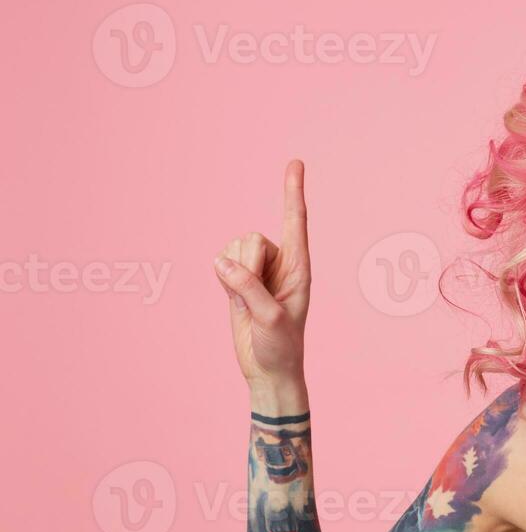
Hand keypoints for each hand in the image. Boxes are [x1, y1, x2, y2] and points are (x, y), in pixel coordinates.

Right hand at [213, 160, 311, 385]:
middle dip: (247, 266)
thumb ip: (249, 288)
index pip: (296, 221)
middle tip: (259, 299)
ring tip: (248, 302)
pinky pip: (219, 263)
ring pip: (233, 249)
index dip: (293, 191)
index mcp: (300, 267)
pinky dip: (221, 280)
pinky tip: (234, 300)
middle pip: (251, 238)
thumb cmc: (281, 346)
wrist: (267, 369)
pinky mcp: (237, 279)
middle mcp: (280, 263)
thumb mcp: (270, 318)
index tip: (295, 162)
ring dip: (233, 276)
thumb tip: (222, 261)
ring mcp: (258, 270)